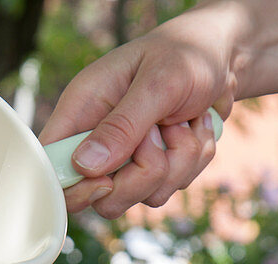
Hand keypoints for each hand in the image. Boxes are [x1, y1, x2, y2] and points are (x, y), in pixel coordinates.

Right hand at [39, 8, 239, 217]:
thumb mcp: (158, 82)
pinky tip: (193, 128)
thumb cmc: (188, 52)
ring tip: (183, 121)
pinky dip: (191, 162)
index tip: (106, 182)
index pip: (53, 167)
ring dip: (176, 163)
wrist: (225, 55)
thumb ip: (123, 124)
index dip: (74, 188)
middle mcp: (99, 139)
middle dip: (141, 176)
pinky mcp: (153, 170)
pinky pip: (167, 190)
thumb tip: (85, 166)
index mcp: (83, 110)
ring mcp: (126, 159)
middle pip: (102, 198)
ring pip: (141, 197)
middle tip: (160, 135)